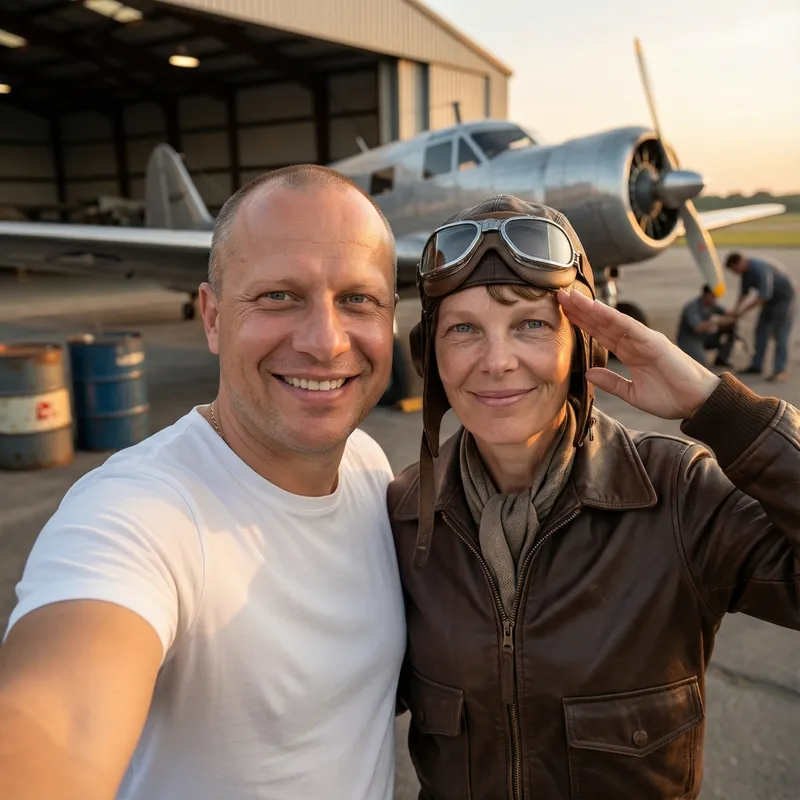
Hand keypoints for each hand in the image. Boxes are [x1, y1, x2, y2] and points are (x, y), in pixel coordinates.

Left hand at [558, 289, 719, 419]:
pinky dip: (611, 316)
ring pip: (611, 319)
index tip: (563, 312)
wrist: (697, 403)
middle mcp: (635, 341)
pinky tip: (595, 308)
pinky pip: (628, 326)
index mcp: (629, 352)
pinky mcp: (653, 342)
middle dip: (580, 309)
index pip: (600, 333)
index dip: (581, 322)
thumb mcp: (632, 393)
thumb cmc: (670, 397)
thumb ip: (611, 382)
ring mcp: (644, 339)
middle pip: (602, 322)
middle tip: (559, 295)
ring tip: (571, 297)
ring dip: (590, 308)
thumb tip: (589, 373)